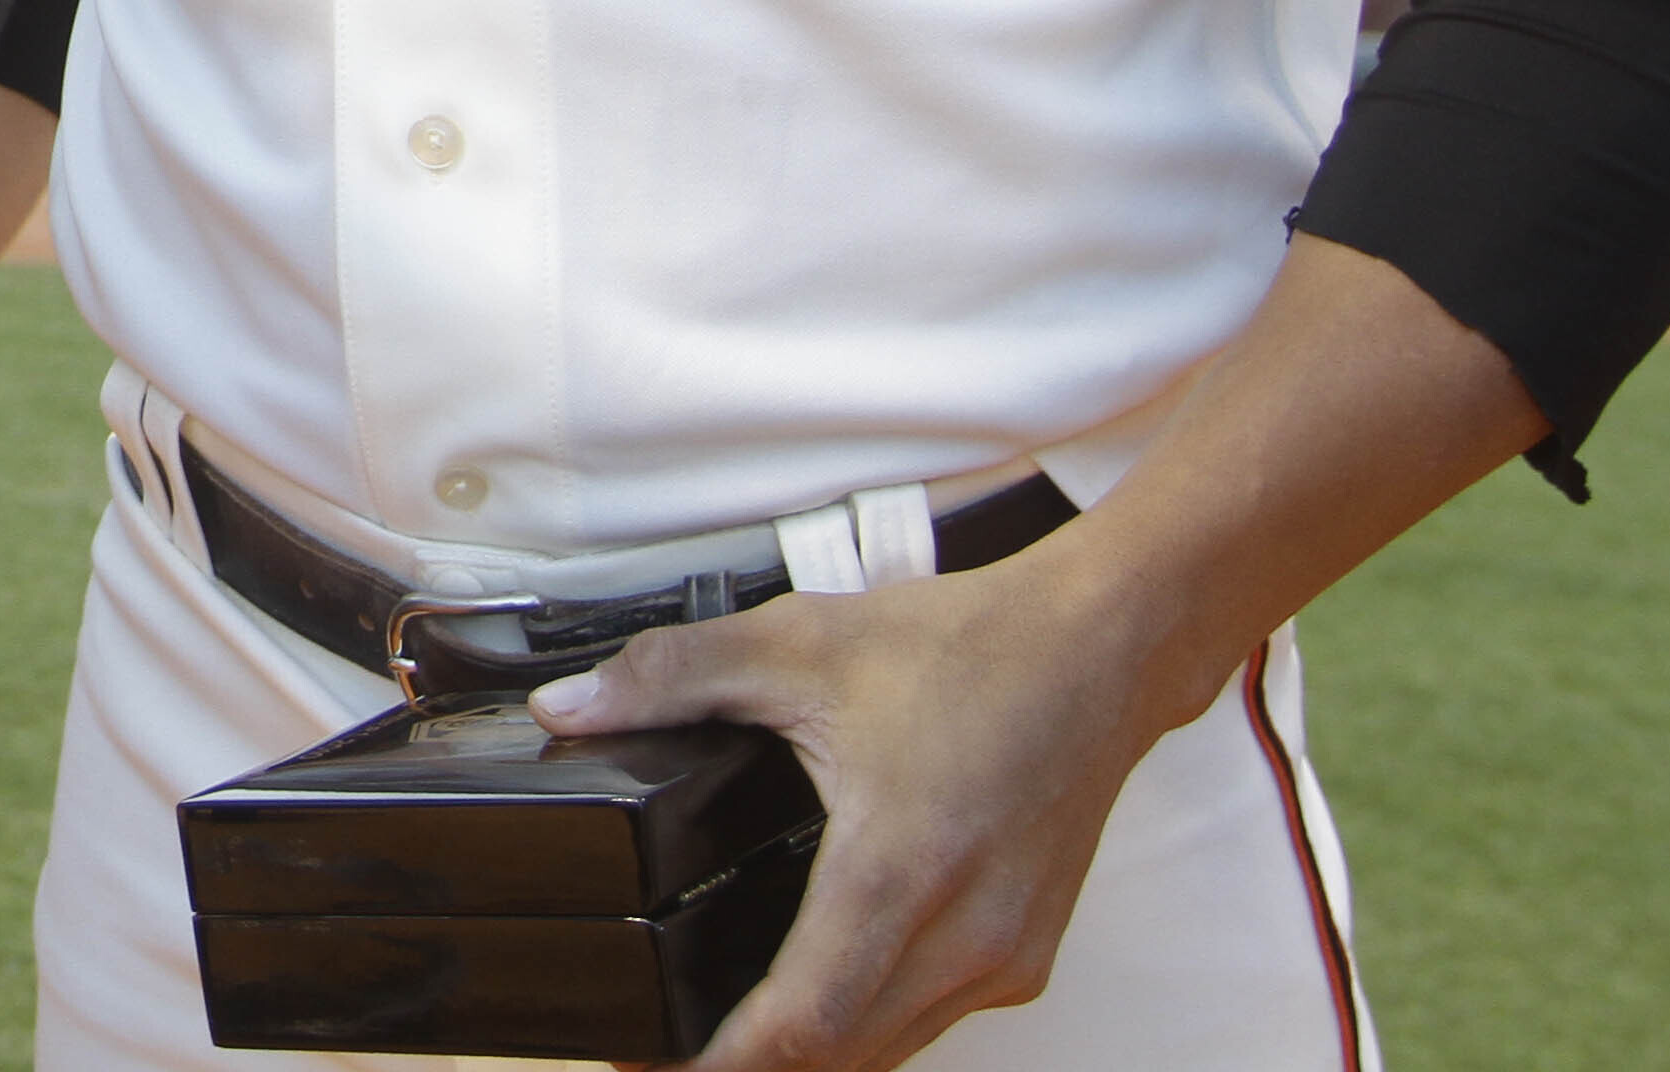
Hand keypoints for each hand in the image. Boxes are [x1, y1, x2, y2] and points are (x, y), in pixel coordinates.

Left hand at [528, 560, 1165, 1071]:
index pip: (803, 1022)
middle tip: (658, 1053)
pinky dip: (861, 1026)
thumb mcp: (798, 640)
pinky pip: (926, 1022)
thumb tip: (567, 708)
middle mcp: (966, 934)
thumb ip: (671, 676)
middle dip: (746, 1069)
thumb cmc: (970, 645)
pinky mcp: (1025, 956)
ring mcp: (1005, 956)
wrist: (1101, 650)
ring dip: (807, 1054)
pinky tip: (808, 998)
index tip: (650, 1065)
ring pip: (886, 1050)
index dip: (721, 1064)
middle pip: (839, 1057)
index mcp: (904, 867)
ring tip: (718, 1037)